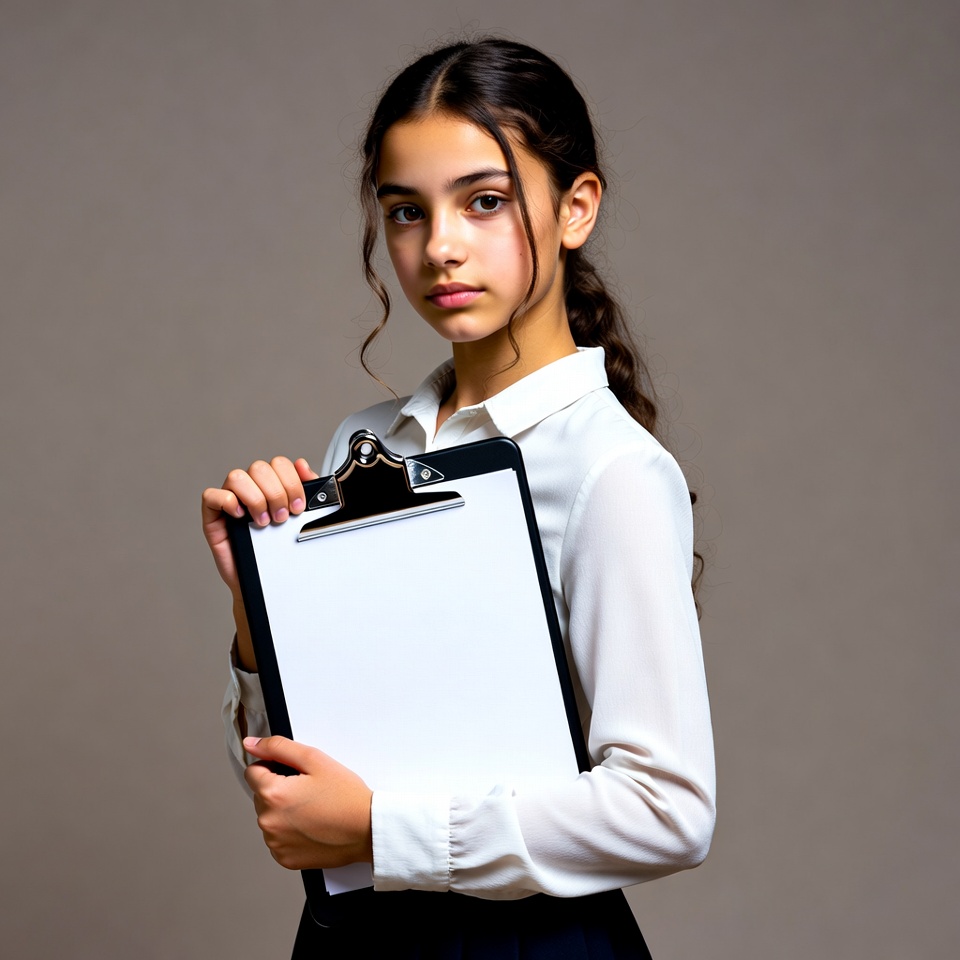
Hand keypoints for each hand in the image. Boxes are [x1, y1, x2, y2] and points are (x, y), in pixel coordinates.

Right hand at [201, 456, 318, 597]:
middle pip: (259, 468)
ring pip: (237, 476)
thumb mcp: (301, 519)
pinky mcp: (213, 516)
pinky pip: (211, 495)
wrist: (266, 583)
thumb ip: (307, 490)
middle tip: (282, 517)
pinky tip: (241, 518)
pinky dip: (228, 502)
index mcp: (271, 485)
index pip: (279, 464)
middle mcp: (250, 489)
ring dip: (255, 498)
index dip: (291, 481)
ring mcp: (230, 501)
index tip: (298, 506)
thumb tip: (303, 464)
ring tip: (264, 522)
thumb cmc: (279, 551)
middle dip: (276, 493)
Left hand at [243, 736, 373, 870]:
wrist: (367, 829)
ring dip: (283, 811)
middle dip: (278, 789)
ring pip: (269, 817)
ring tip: (312, 809)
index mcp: (273, 794)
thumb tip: (251, 744)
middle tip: (308, 790)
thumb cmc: (346, 796)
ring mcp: (275, 844)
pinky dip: (289, 832)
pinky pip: (277, 839)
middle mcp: (268, 822)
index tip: (293, 773)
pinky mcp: (285, 859)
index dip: (273, 766)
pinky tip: (311, 826)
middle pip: (260, 795)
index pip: (253, 772)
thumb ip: (278, 747)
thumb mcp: (314, 759)